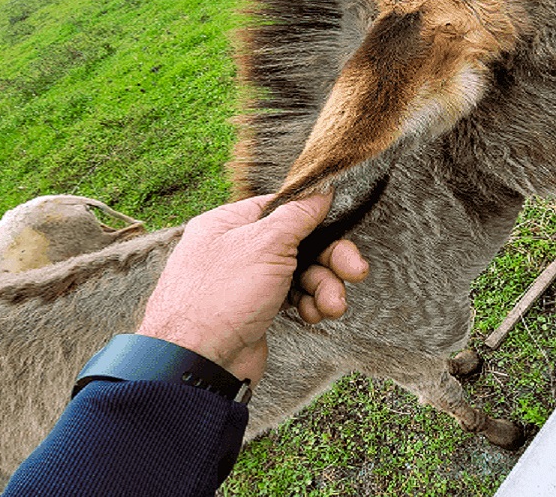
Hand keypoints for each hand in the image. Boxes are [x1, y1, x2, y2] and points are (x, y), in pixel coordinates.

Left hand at [135, 193, 368, 383]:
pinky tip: (312, 315)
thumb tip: (320, 192)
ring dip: (324, 288)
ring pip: (301, 273)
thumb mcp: (265, 244)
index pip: (282, 207)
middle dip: (331, 259)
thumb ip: (297, 215)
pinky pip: (294, 298)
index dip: (314, 214)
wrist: (199, 363)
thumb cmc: (221, 297)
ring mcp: (248, 281)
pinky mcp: (258, 310)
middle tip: (356, 271)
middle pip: (299, 242)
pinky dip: (309, 305)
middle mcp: (237, 249)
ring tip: (332, 306)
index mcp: (229, 223)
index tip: (342, 221)